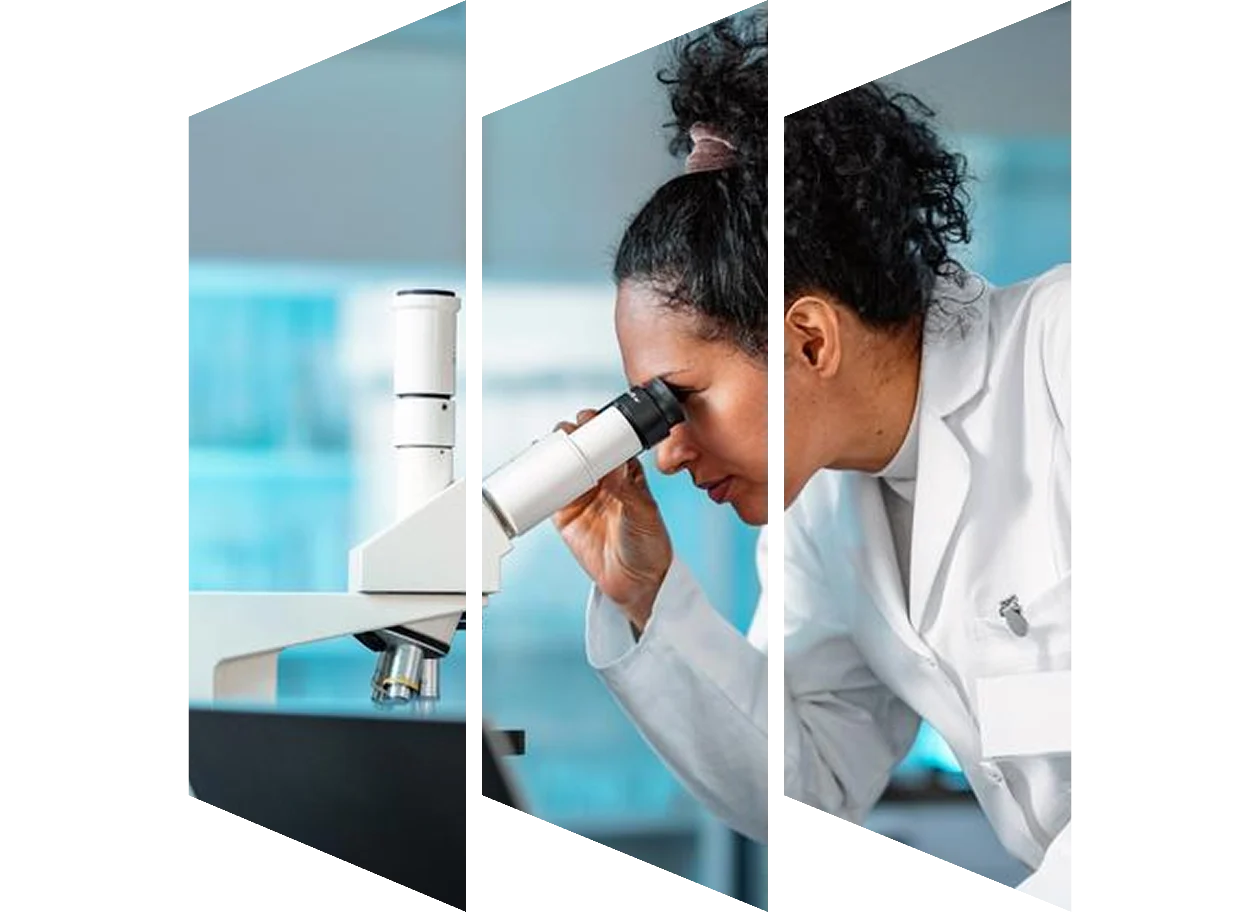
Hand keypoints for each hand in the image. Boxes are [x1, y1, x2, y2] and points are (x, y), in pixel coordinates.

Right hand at [552, 409, 672, 632]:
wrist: (636, 582)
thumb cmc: (650, 545)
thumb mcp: (644, 512)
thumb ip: (627, 489)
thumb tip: (613, 464)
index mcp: (627, 473)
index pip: (610, 442)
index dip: (599, 429)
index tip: (590, 420)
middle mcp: (604, 480)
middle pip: (584, 449)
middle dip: (575, 435)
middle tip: (569, 430)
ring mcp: (583, 496)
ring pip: (566, 466)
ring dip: (557, 453)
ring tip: (552, 444)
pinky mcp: (566, 514)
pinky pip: (550, 492)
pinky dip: (543, 480)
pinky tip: (539, 469)